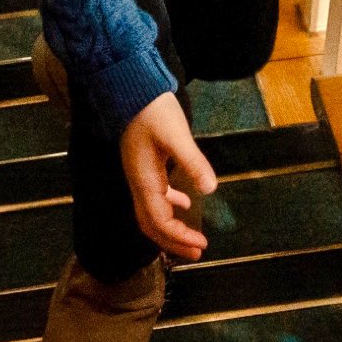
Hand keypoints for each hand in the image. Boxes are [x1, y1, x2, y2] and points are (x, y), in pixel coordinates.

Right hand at [118, 90, 216, 260]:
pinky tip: (185, 200)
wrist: (130, 89)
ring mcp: (139, 175)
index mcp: (145, 181)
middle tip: (196, 252)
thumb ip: (193, 162)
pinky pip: (155, 196)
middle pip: (151, 225)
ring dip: (171, 227)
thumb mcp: (177, 135)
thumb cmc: (153, 110)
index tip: (201, 245)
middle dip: (173, 242)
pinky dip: (169, 205)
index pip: (159, 222)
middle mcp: (139, 183)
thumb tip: (211, 189)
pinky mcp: (144, 165)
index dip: (179, 237)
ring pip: (152, 213)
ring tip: (192, 237)